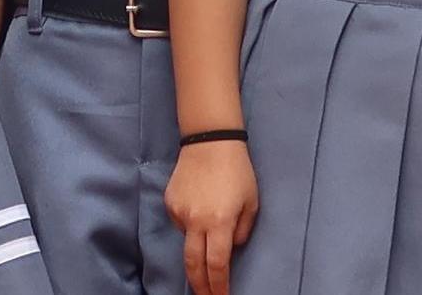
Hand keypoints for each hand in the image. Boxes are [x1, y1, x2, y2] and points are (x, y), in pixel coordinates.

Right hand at [167, 138, 259, 294]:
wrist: (209, 142)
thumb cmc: (237, 171)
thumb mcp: (251, 202)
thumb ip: (242, 230)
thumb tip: (231, 247)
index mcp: (220, 222)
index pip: (217, 265)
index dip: (219, 285)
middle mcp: (196, 221)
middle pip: (193, 264)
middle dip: (200, 285)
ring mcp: (180, 213)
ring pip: (186, 242)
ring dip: (196, 248)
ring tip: (207, 235)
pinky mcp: (170, 203)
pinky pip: (180, 223)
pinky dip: (190, 224)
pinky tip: (199, 208)